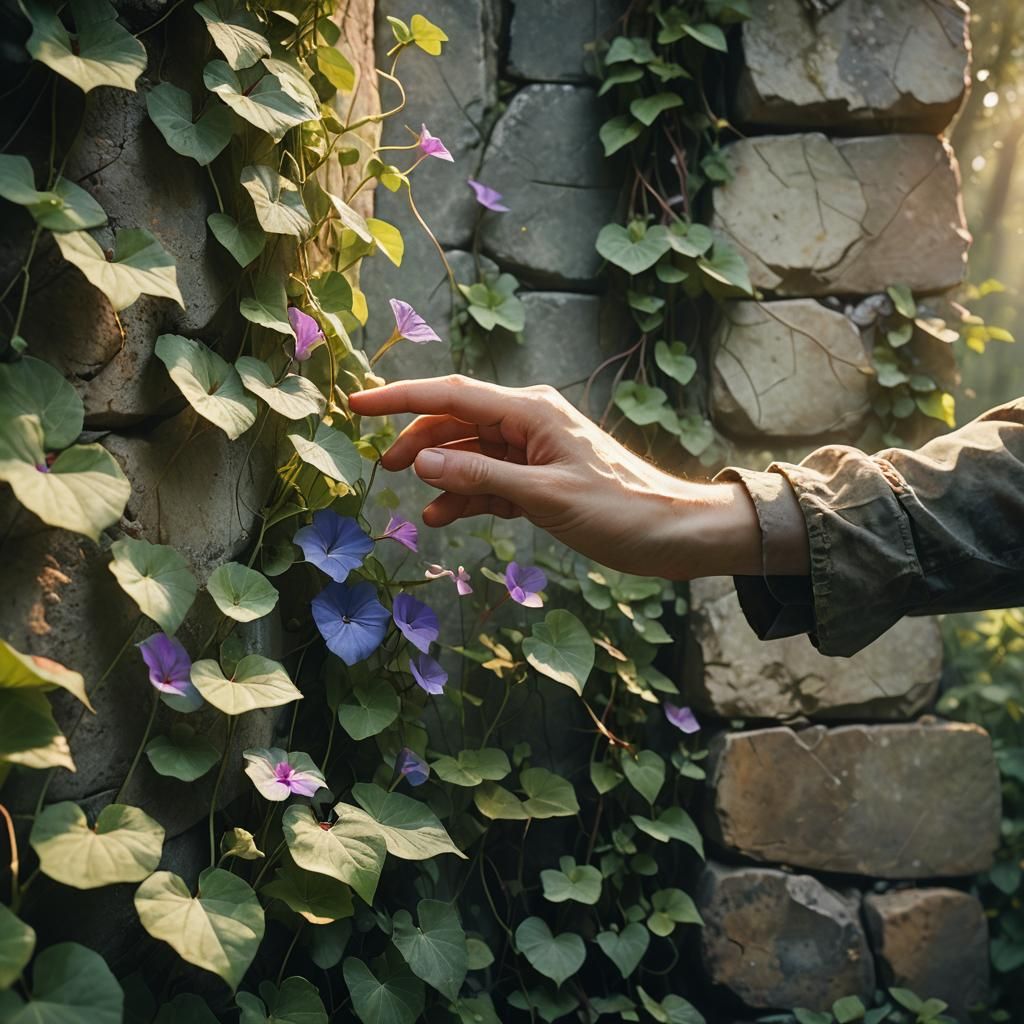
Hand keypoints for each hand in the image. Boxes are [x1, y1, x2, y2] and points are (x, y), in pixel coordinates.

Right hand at [348, 375, 764, 579]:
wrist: (671, 532)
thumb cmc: (618, 509)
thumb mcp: (544, 495)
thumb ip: (481, 477)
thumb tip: (422, 464)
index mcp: (530, 411)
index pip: (452, 396)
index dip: (401, 398)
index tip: (357, 404)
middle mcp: (528, 422)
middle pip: (457, 422)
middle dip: (418, 442)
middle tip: (382, 468)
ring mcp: (534, 450)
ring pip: (472, 455)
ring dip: (443, 476)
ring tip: (415, 501)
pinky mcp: (540, 479)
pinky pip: (492, 481)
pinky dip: (469, 497)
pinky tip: (446, 517)